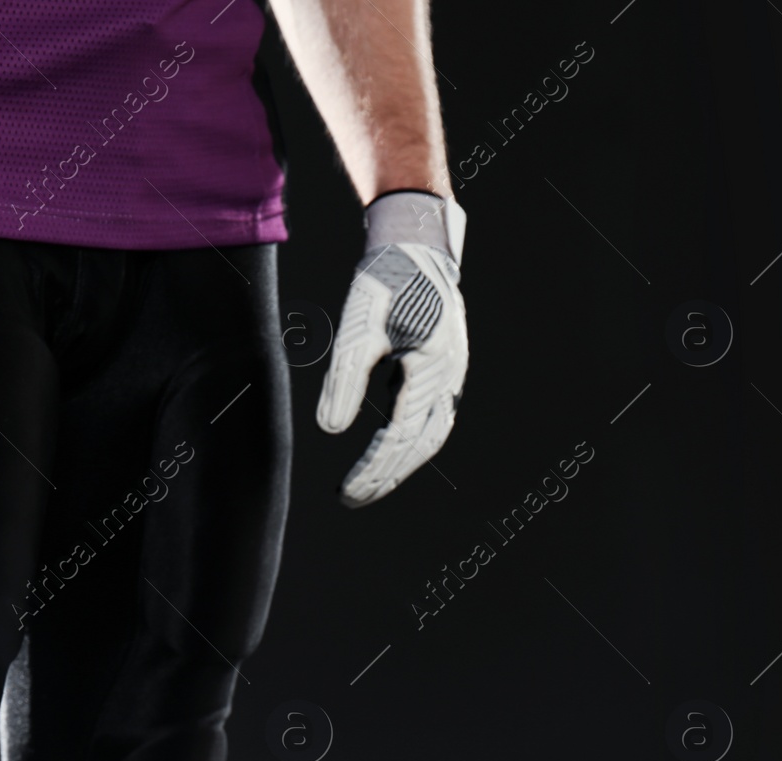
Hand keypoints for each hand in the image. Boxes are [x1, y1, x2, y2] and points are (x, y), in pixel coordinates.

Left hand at [317, 192, 467, 506]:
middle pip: (421, 443)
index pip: (402, 435)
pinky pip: (429, 415)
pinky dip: (408, 439)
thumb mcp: (359, 327)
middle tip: (353, 497)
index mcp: (433, 368)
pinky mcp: (442, 367)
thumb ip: (345, 378)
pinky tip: (385, 447)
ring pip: (429, 432)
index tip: (348, 491)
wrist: (415, 242)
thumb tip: (331, 428)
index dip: (375, 468)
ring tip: (368, 483)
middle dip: (387, 474)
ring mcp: (450, 373)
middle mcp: (449, 376)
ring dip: (400, 461)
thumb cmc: (386, 279)